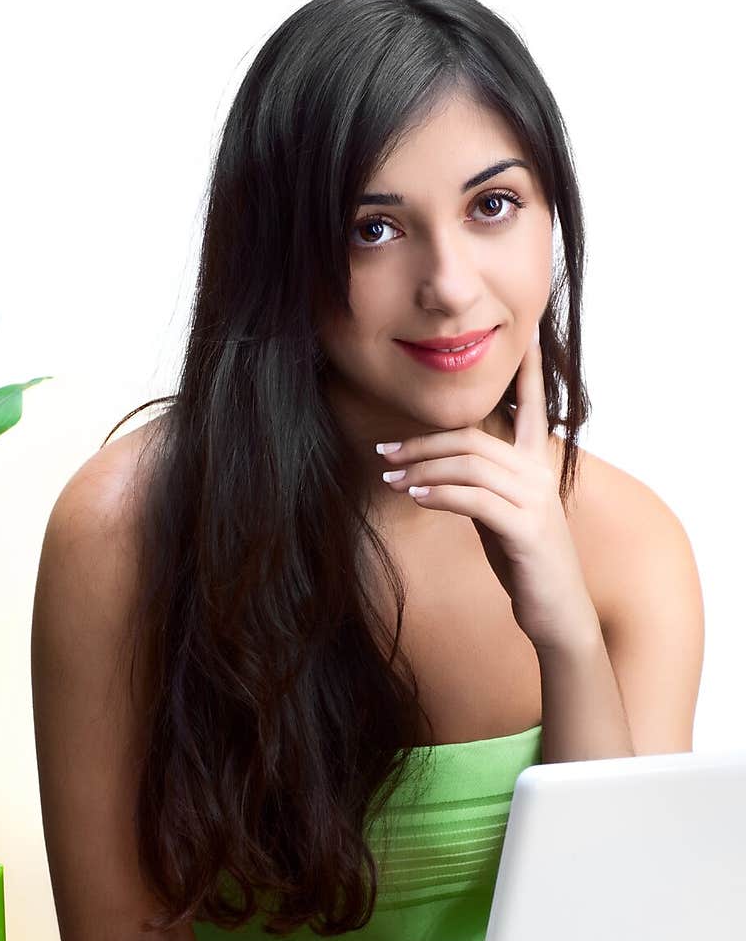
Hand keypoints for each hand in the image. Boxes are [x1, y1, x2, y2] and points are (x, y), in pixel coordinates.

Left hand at [377, 326, 598, 653]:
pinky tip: (415, 496)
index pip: (532, 404)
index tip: (526, 330)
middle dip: (423, 442)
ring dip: (422, 469)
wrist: (556, 609)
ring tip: (390, 479)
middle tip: (383, 453)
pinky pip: (474, 500)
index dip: (529, 368)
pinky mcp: (525, 528)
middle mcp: (538, 474)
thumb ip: (481, 483)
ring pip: (470, 465)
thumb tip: (441, 468)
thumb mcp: (501, 512)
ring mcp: (535, 500)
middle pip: (473, 438)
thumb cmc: (525, 559)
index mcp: (536, 464)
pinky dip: (439, 494)